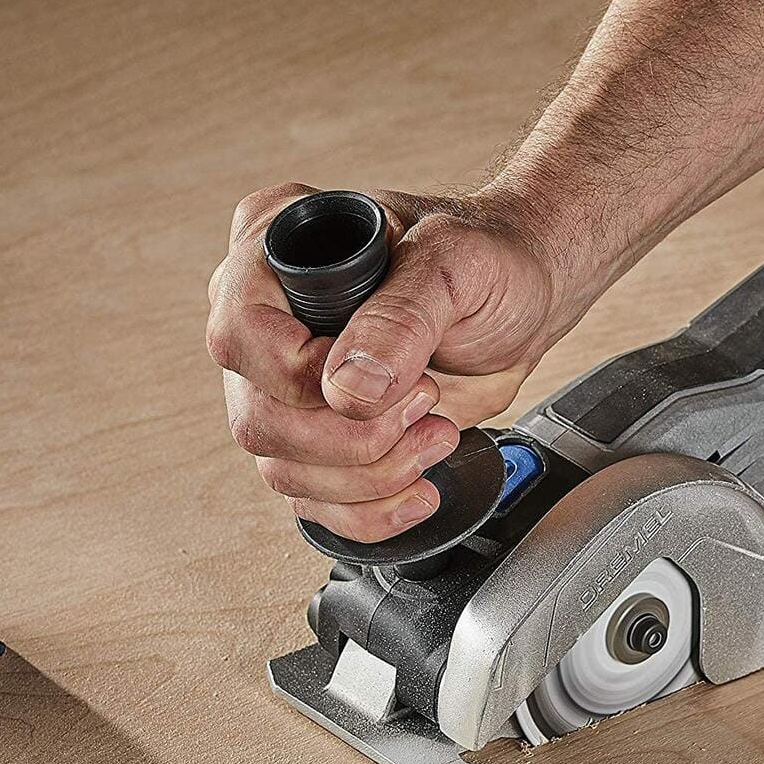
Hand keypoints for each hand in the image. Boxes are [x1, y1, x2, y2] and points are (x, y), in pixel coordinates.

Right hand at [208, 185, 562, 542]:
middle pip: (260, 417)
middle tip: (426, 401)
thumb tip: (347, 387)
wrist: (523, 302)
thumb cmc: (487, 261)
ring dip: (370, 475)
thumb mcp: (455, 264)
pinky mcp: (321, 437)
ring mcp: (289, 386)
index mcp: (279, 252)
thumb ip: (401, 318)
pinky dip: (370, 511)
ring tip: (437, 433)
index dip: (300, 375)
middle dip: (352, 437)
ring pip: (284, 468)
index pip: (240, 333)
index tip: (377, 381)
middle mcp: (272, 322)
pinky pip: (314, 501)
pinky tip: (418, 488)